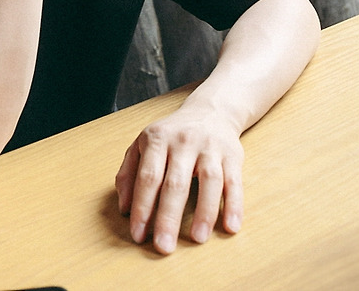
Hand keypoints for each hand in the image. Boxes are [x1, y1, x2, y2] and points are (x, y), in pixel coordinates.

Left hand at [115, 102, 244, 253]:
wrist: (210, 111)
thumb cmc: (171, 135)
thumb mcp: (143, 145)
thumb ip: (128, 173)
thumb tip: (124, 208)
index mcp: (158, 139)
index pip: (148, 178)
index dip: (143, 208)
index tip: (138, 235)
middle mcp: (183, 142)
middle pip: (175, 183)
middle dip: (168, 218)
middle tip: (164, 247)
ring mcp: (210, 148)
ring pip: (209, 181)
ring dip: (203, 213)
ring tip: (196, 239)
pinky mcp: (232, 156)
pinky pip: (234, 182)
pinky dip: (234, 205)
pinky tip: (231, 226)